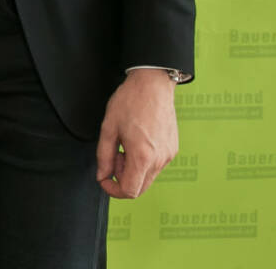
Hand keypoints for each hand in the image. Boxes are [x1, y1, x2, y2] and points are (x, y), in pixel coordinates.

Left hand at [96, 68, 178, 198]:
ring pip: (148, 177)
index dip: (113, 189)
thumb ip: (104, 156)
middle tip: (114, 155)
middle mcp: (160, 160)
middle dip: (122, 178)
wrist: (153, 85)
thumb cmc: (129, 102)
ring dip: (133, 168)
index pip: (130, 191)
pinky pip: (156, 165)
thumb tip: (102, 175)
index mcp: (143, 156)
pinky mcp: (173, 149)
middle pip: (140, 188)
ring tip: (125, 144)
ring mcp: (169, 155)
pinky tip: (137, 141)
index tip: (104, 178)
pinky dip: (144, 161)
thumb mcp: (108, 128)